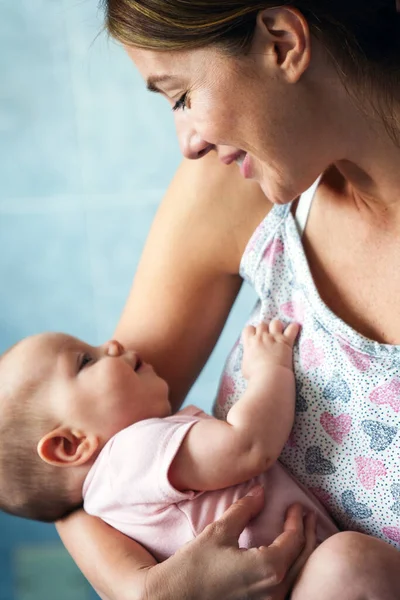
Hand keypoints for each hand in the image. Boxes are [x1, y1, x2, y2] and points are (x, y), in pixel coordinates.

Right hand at [143, 486, 314, 599]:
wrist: (174, 597)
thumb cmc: (195, 565)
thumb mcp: (220, 531)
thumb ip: (245, 510)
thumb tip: (261, 492)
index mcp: (269, 568)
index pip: (294, 540)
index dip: (296, 520)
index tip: (295, 505)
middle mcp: (274, 590)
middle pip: (302, 559)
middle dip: (307, 534)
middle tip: (307, 516)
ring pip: (296, 575)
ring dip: (302, 552)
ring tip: (302, 533)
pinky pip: (285, 586)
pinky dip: (291, 568)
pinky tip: (286, 558)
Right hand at [242, 320, 299, 378]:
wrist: (269, 377)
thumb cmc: (256, 376)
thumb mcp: (245, 367)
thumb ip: (247, 359)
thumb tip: (249, 359)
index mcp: (250, 343)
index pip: (248, 329)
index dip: (252, 331)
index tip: (254, 337)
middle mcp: (261, 337)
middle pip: (262, 324)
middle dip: (264, 329)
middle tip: (267, 337)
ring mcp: (274, 338)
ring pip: (275, 323)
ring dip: (277, 326)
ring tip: (279, 332)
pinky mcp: (285, 341)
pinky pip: (291, 329)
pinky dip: (293, 328)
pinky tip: (294, 328)